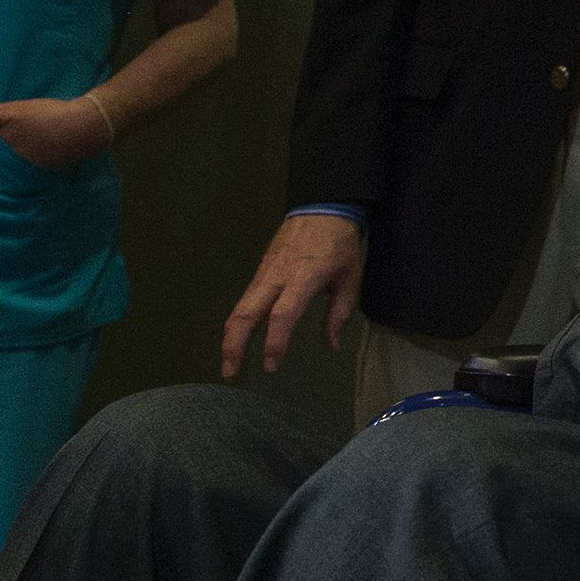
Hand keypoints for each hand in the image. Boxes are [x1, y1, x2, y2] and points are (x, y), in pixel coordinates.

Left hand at [0, 97, 108, 171]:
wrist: (86, 126)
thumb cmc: (45, 118)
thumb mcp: (11, 112)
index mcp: (1, 160)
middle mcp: (12, 174)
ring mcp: (26, 177)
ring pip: (1, 179)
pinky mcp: (39, 175)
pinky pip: (16, 178)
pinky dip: (8, 176)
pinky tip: (5, 170)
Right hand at [220, 211, 365, 378]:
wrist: (322, 207)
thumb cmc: (340, 244)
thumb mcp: (349, 279)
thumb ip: (338, 314)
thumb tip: (331, 346)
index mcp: (304, 278)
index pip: (283, 314)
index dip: (275, 341)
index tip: (271, 365)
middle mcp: (277, 276)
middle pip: (246, 313)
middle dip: (235, 345)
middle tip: (230, 373)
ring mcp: (265, 272)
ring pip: (240, 307)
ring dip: (230, 337)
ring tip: (229, 364)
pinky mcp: (260, 270)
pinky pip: (245, 299)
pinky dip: (237, 322)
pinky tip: (238, 339)